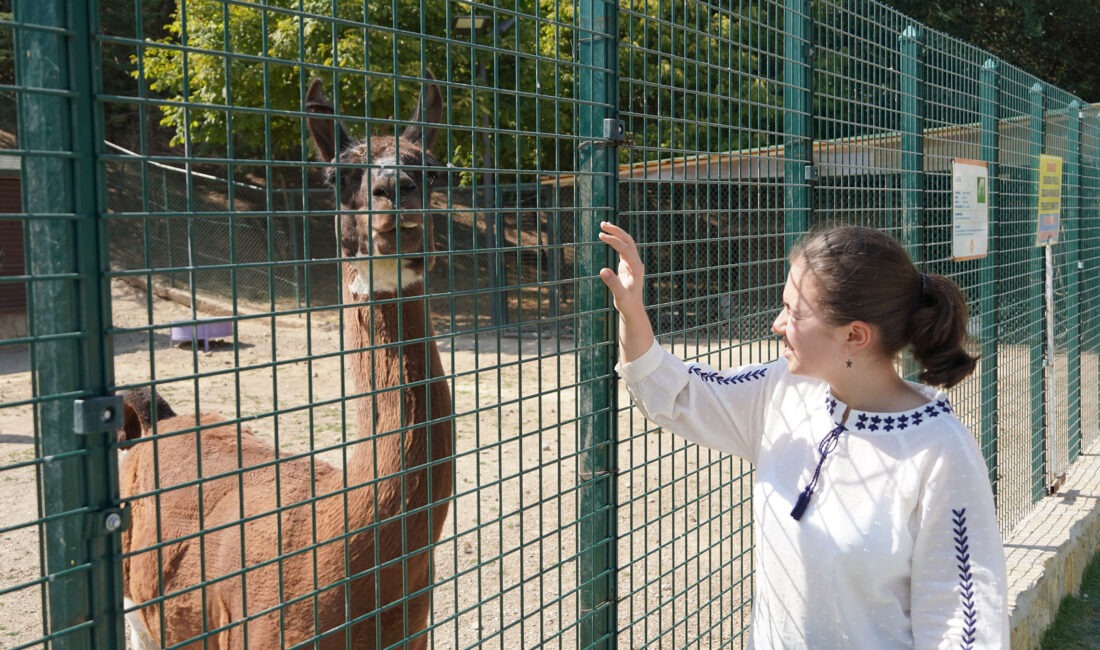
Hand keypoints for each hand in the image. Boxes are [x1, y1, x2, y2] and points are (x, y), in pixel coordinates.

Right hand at [599, 221, 653, 360]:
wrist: (633, 309)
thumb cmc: (627, 304)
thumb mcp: (619, 296)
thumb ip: (612, 283)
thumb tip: (602, 270)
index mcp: (636, 268)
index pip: (625, 249)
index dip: (613, 241)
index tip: (601, 236)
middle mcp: (636, 263)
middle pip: (628, 241)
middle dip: (616, 231)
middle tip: (602, 224)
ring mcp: (632, 263)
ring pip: (626, 242)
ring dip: (616, 233)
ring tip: (603, 225)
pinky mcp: (627, 265)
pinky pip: (623, 248)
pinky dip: (615, 240)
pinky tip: (607, 236)